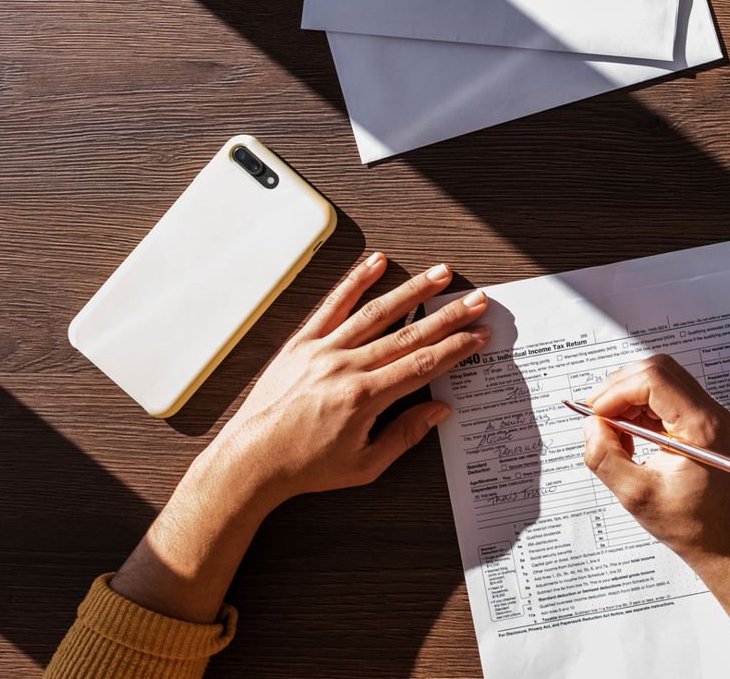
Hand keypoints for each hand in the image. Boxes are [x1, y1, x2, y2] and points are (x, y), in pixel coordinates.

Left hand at [203, 251, 490, 507]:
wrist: (250, 461)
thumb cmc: (305, 466)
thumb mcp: (365, 465)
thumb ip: (405, 434)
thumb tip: (439, 409)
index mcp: (364, 397)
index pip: (423, 364)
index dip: (456, 348)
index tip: (479, 336)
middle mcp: (345, 367)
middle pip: (409, 333)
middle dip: (449, 315)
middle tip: (477, 300)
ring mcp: (322, 351)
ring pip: (377, 312)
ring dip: (413, 290)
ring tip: (441, 274)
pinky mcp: (301, 343)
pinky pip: (332, 305)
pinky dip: (356, 282)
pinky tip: (377, 263)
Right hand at [581, 355, 729, 565]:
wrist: (723, 541)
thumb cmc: (691, 524)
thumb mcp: (637, 496)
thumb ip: (606, 458)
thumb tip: (590, 427)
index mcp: (702, 427)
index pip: (655, 380)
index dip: (618, 391)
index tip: (595, 413)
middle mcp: (710, 413)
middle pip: (658, 372)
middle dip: (620, 389)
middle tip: (596, 418)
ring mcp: (708, 416)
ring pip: (659, 382)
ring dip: (628, 400)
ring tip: (613, 435)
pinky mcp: (700, 423)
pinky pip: (664, 399)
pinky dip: (638, 411)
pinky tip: (628, 439)